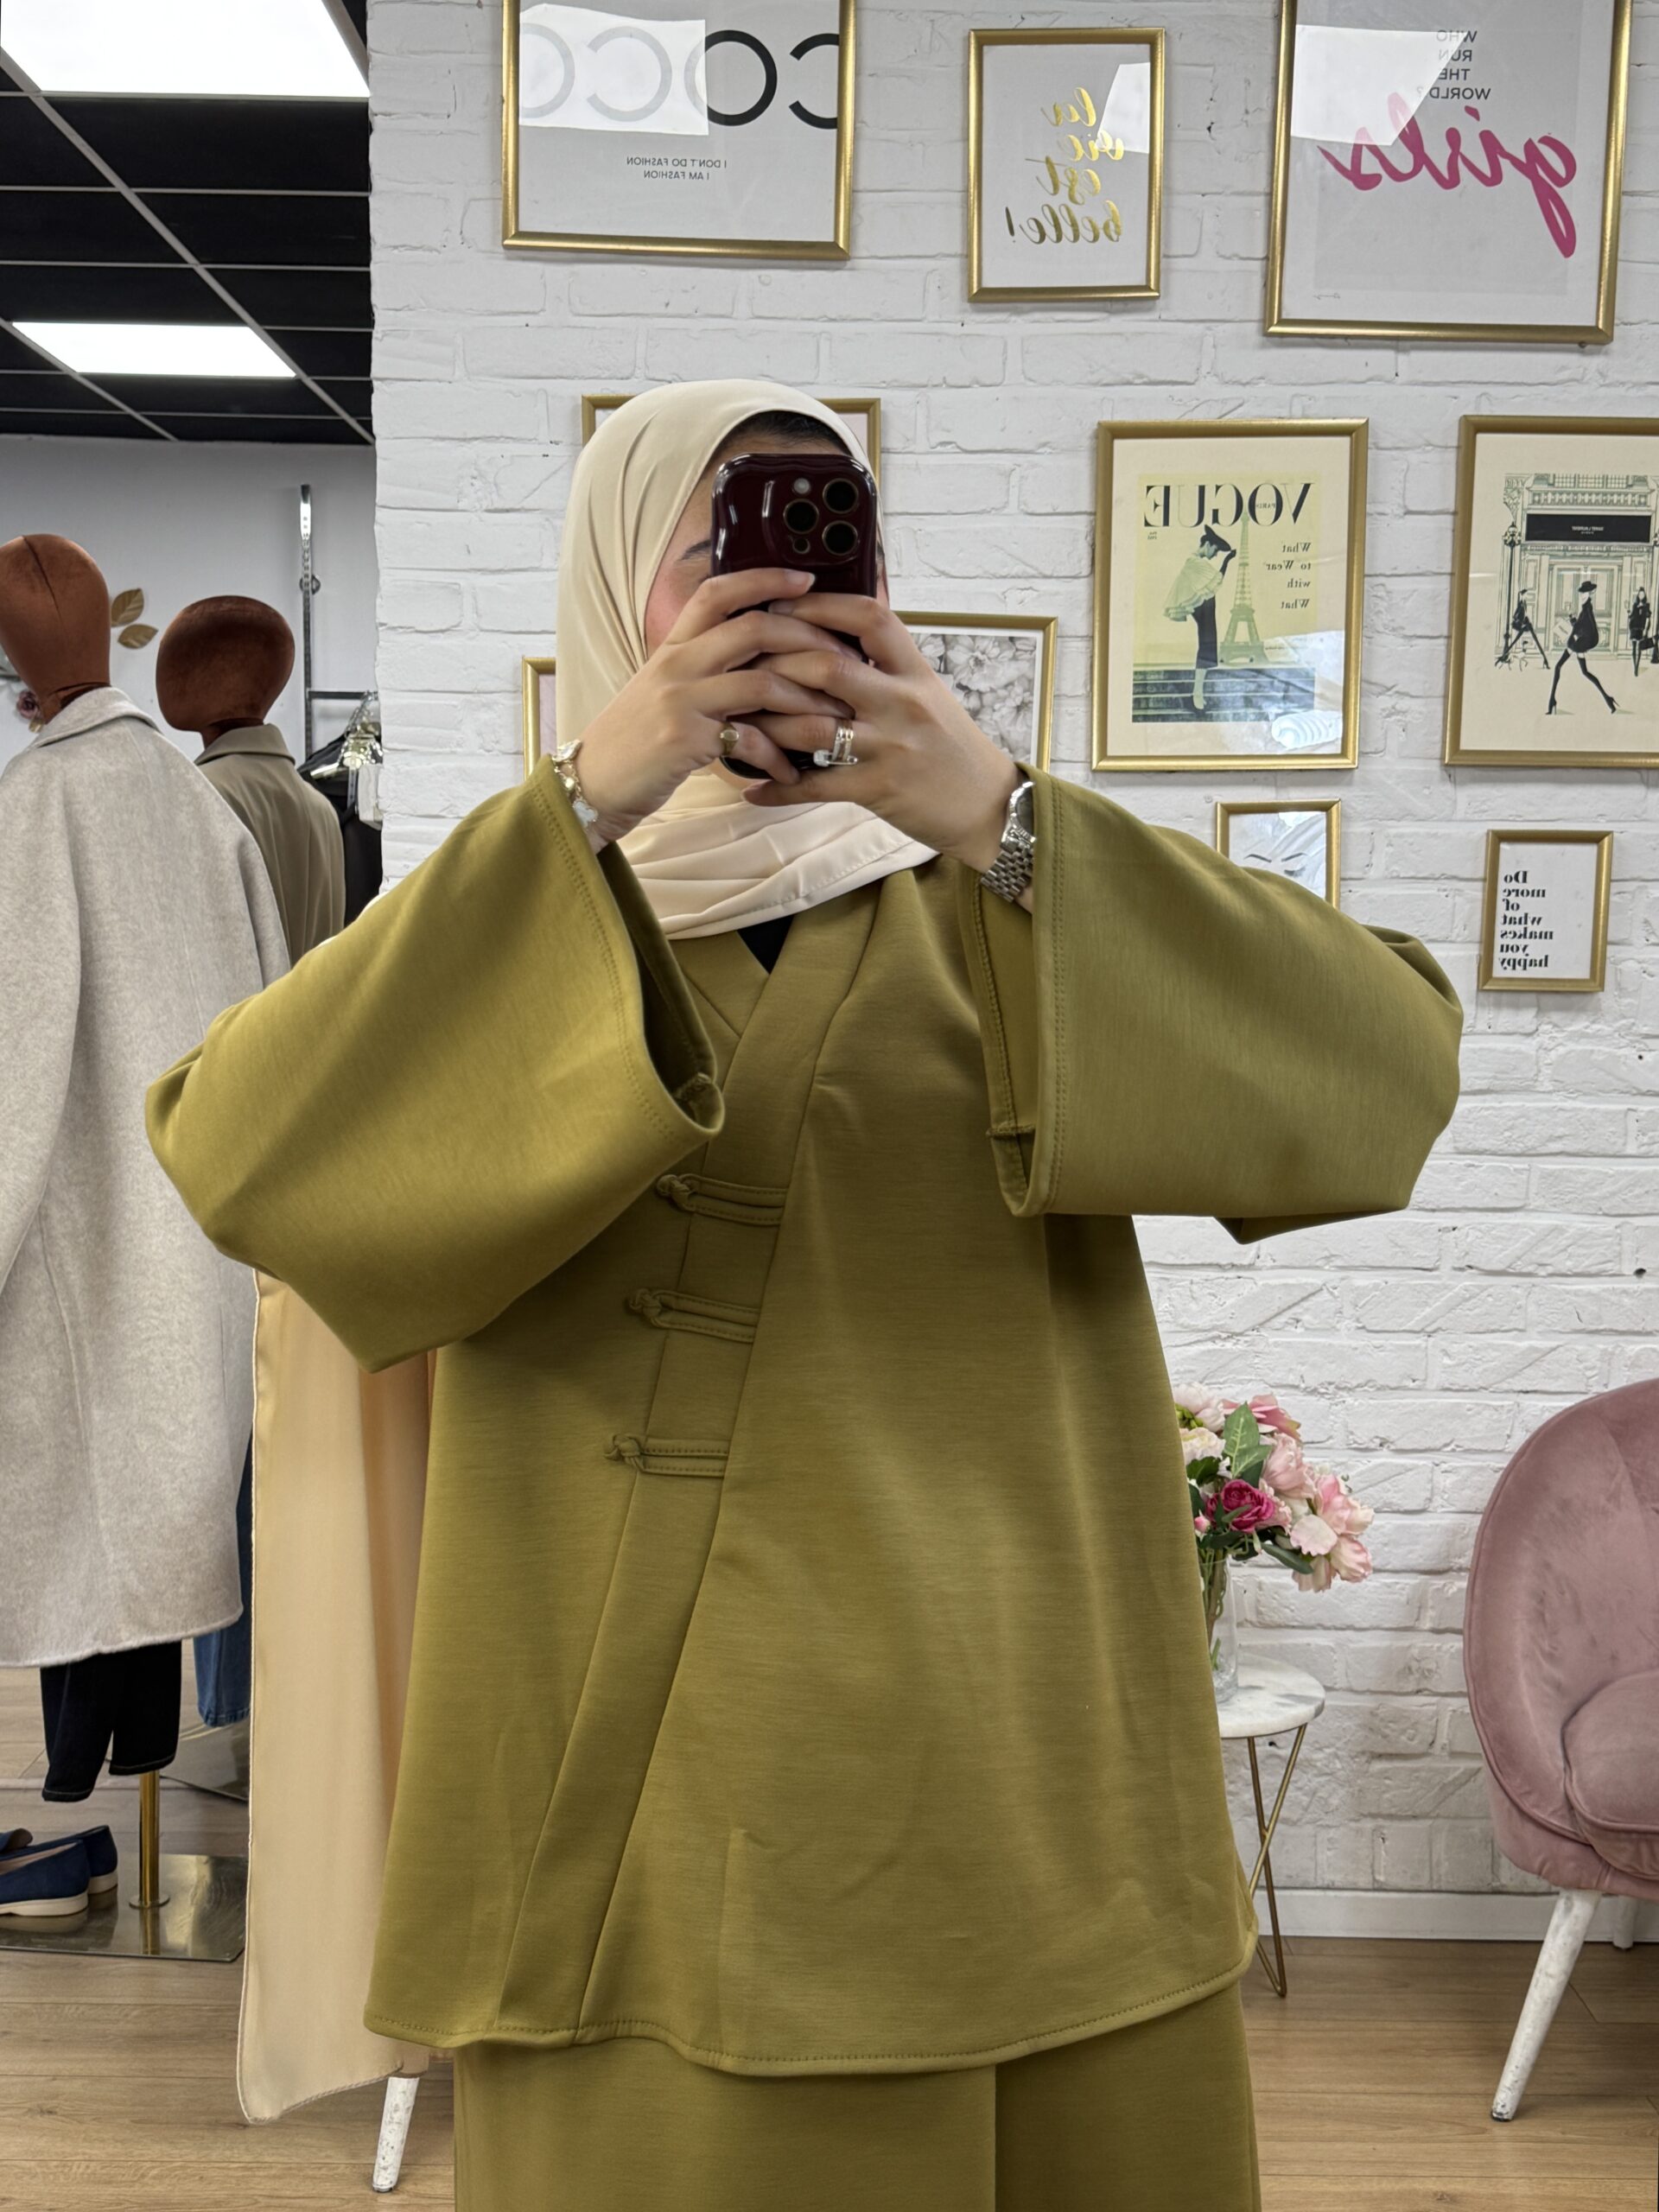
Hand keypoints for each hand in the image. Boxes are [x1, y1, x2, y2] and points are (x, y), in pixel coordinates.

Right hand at [571, 568, 860, 843]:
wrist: (593, 784)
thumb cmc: (638, 740)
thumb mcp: (666, 690)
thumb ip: (705, 668)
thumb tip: (761, 658)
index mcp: (673, 647)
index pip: (718, 592)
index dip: (764, 578)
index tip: (806, 580)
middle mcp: (676, 665)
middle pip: (754, 629)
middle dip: (809, 641)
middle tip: (845, 660)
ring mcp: (680, 701)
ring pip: (762, 684)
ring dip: (807, 703)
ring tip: (835, 720)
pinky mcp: (685, 740)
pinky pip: (749, 740)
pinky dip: (779, 757)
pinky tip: (792, 772)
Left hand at [735, 594, 1022, 870]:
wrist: (987, 805)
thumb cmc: (950, 747)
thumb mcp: (927, 692)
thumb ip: (886, 665)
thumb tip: (833, 634)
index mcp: (914, 671)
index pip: (869, 617)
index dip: (820, 605)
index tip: (782, 603)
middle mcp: (902, 703)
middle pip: (827, 667)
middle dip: (777, 664)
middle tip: (744, 667)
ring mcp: (889, 747)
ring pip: (810, 726)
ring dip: (766, 724)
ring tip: (738, 721)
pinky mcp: (877, 789)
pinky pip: (815, 786)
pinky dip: (778, 787)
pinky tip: (753, 786)